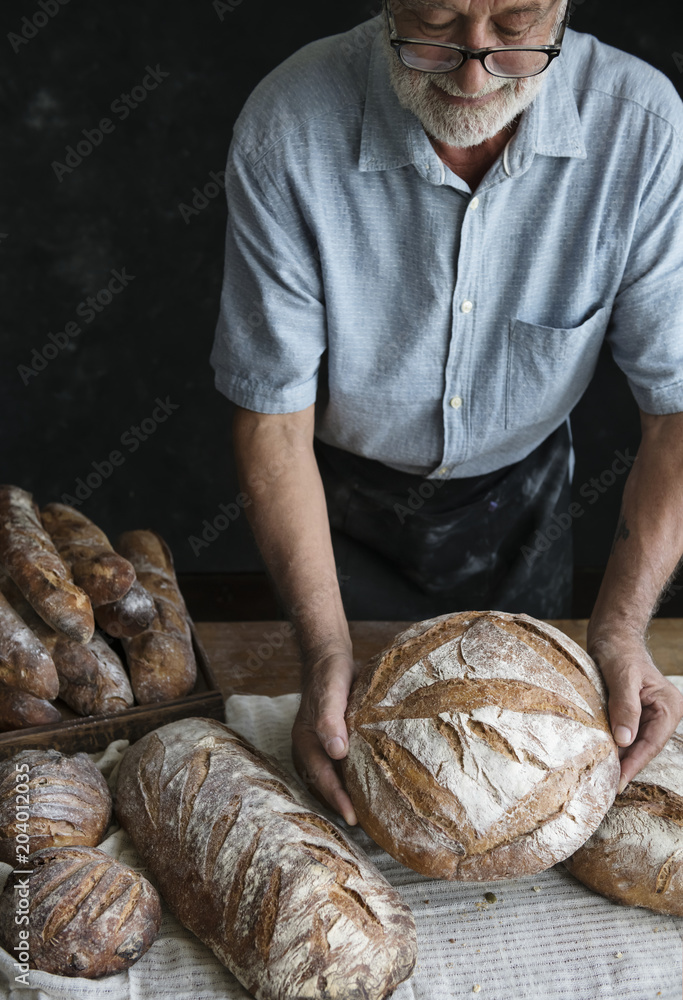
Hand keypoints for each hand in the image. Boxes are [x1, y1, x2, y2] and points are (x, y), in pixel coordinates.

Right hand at [292, 650, 357, 824]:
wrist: (331, 659)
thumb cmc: (329, 676)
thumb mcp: (331, 693)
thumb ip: (330, 720)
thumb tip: (336, 752)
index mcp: (305, 742)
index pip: (322, 778)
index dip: (338, 799)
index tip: (354, 818)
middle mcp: (311, 749)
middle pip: (325, 785)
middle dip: (343, 804)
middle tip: (368, 825)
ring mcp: (322, 747)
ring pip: (334, 778)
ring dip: (349, 794)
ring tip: (371, 813)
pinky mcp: (336, 742)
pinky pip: (343, 767)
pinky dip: (354, 778)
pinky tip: (372, 786)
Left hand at [588, 633, 682, 791]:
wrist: (612, 634)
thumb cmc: (619, 649)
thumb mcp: (621, 675)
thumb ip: (625, 706)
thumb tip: (625, 740)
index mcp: (669, 706)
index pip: (651, 743)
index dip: (634, 764)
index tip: (618, 782)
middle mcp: (664, 713)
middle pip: (645, 747)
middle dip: (627, 766)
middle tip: (606, 786)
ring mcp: (650, 714)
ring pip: (636, 744)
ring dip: (621, 759)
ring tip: (603, 778)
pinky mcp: (635, 712)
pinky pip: (627, 734)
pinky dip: (616, 746)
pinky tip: (603, 757)